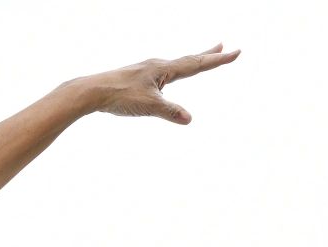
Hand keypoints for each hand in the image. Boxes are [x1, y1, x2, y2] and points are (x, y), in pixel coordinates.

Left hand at [75, 44, 240, 123]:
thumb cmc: (119, 96)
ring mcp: (146, 70)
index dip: (218, 60)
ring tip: (200, 58)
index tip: (236, 52)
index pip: (197, 64)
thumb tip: (189, 119)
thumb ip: (170, 112)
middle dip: (207, 55)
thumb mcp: (149, 106)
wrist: (91, 91)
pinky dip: (173, 71)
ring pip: (174, 65)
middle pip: (188, 60)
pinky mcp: (136, 78)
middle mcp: (156, 66)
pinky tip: (166, 76)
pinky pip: (161, 73)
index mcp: (163, 69)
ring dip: (190, 61)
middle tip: (223, 46)